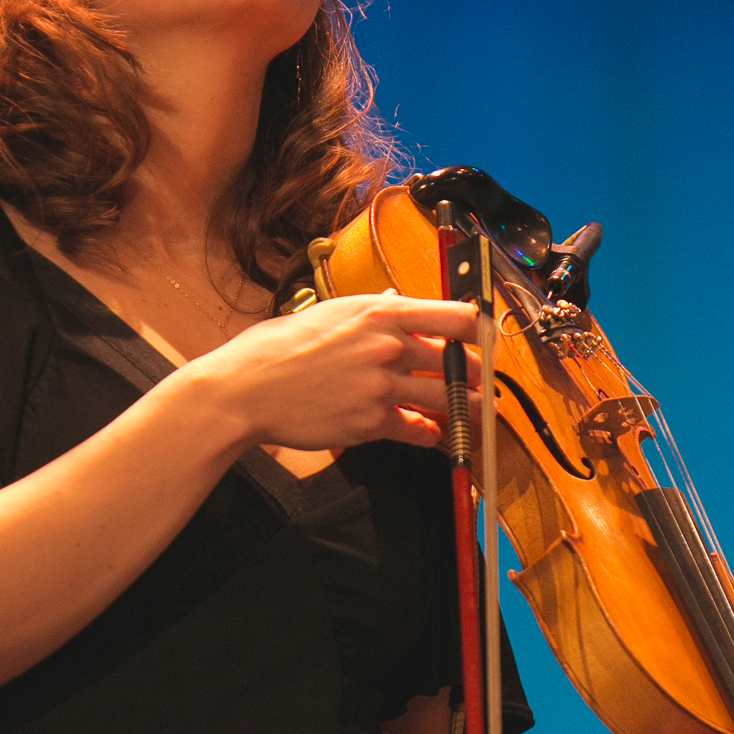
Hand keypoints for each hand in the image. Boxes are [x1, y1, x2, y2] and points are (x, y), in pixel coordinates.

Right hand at [201, 292, 480, 451]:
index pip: (456, 317)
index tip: (485, 340)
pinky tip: (428, 432)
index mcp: (380, 312)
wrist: (247, 389)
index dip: (480, 330)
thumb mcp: (329, 314)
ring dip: (464, 408)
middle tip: (480, 382)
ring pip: (447, 399)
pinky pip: (417, 429)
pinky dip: (427, 433)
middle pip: (459, 361)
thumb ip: (369, 310)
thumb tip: (395, 300)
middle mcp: (388, 345)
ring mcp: (381, 385)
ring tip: (472, 413)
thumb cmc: (279, 348)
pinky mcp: (370, 422)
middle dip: (475, 375)